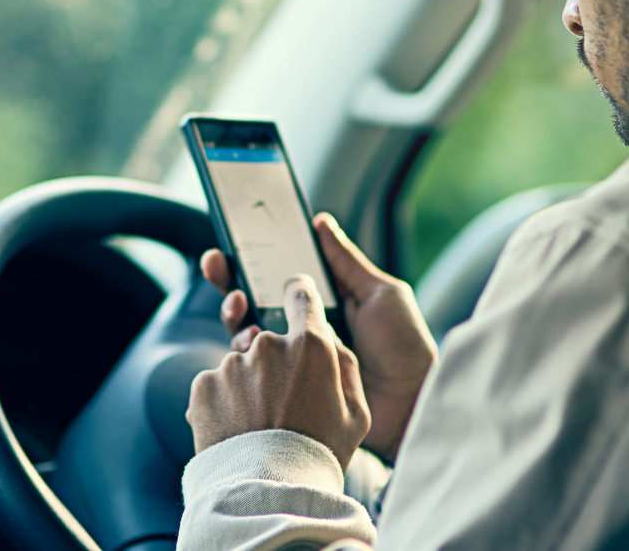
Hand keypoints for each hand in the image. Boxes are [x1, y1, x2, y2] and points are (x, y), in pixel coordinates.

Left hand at [187, 275, 370, 468]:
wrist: (267, 493)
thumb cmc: (318, 455)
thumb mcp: (357, 415)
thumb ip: (346, 367)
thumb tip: (331, 340)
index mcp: (311, 346)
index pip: (302, 297)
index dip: (299, 295)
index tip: (294, 294)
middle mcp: (268, 345)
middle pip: (268, 340)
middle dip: (274, 364)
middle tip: (282, 404)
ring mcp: (231, 364)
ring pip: (241, 366)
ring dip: (247, 387)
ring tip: (258, 426)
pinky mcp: (203, 385)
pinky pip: (216, 385)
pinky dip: (223, 402)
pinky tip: (237, 429)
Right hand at [200, 213, 437, 459]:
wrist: (412, 405)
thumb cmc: (404, 347)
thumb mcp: (381, 294)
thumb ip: (346, 262)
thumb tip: (320, 224)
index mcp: (324, 307)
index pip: (280, 280)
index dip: (253, 262)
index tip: (232, 245)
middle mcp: (304, 333)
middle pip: (256, 303)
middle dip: (230, 282)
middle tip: (216, 266)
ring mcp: (294, 361)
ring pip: (249, 334)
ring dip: (236, 314)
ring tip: (239, 306)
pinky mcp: (289, 389)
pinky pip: (257, 369)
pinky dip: (246, 351)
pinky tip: (250, 341)